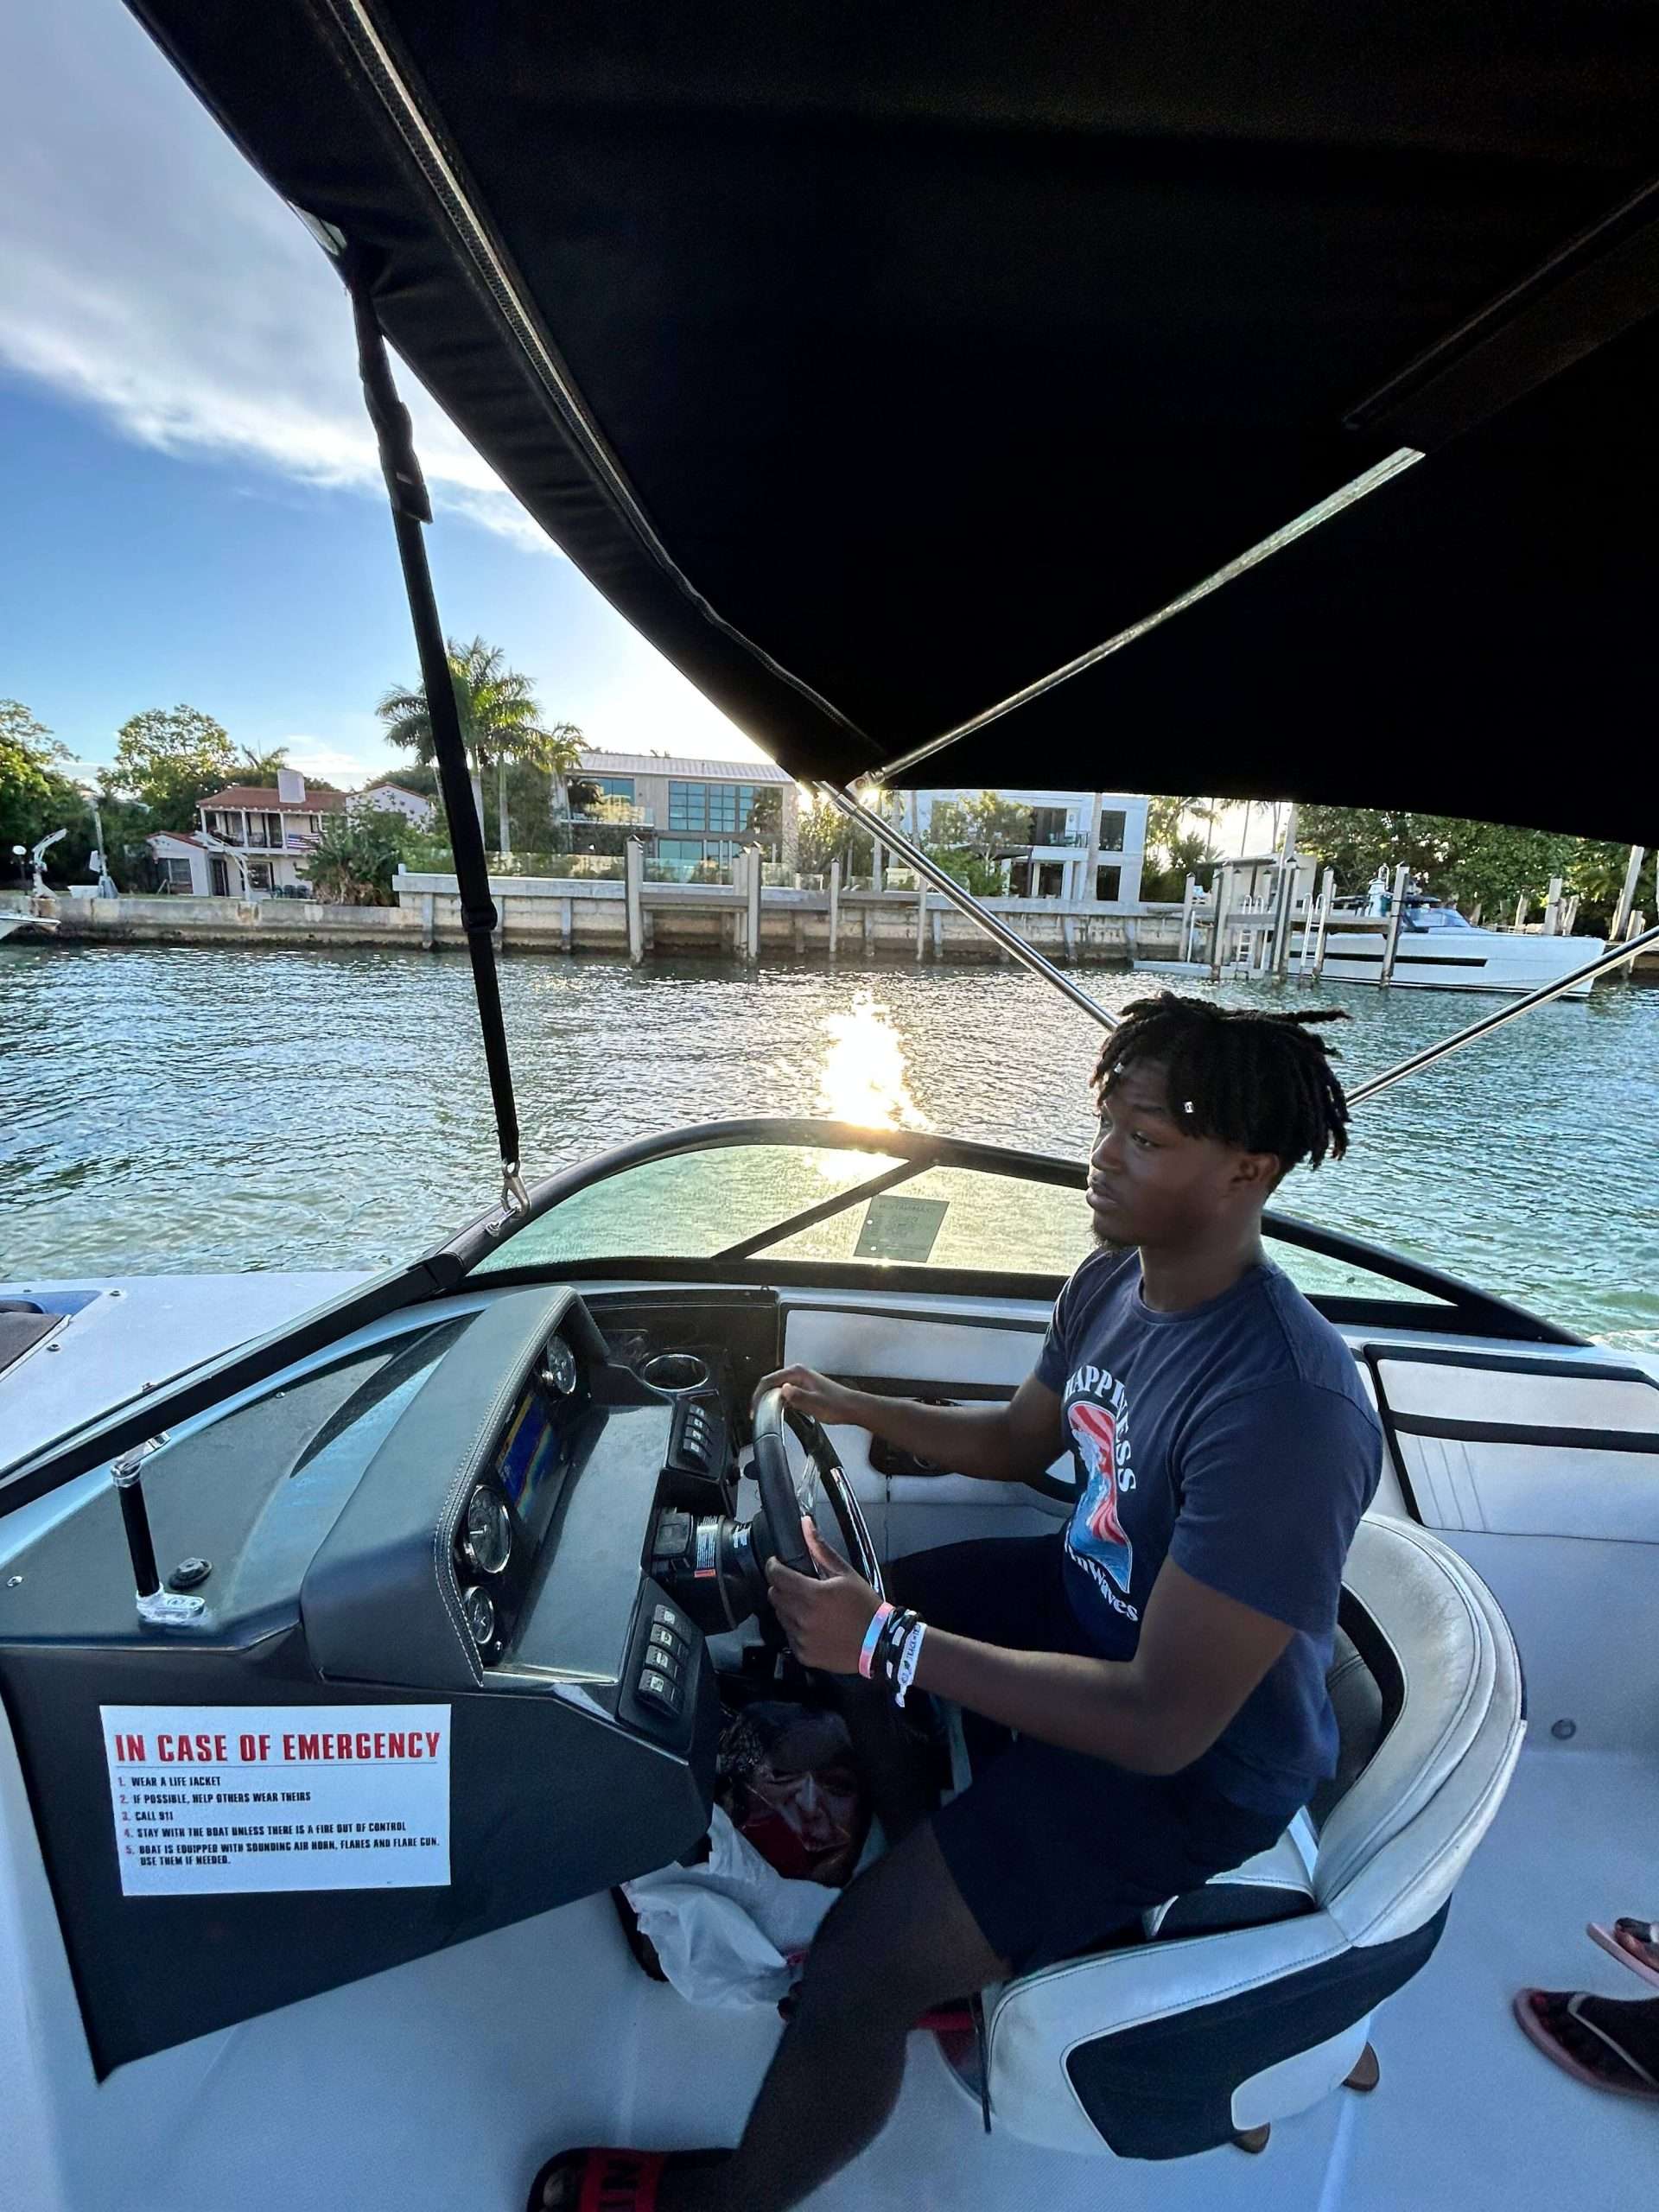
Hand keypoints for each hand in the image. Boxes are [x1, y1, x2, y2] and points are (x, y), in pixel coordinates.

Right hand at [752, 1363, 867, 1429]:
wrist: (851, 1408)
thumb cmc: (836, 1405)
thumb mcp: (815, 1403)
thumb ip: (798, 1396)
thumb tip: (783, 1390)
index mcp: (797, 1373)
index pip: (768, 1380)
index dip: (758, 1395)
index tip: (754, 1409)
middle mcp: (797, 1374)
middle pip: (770, 1384)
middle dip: (761, 1398)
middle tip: (756, 1414)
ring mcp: (799, 1381)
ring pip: (776, 1389)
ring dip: (769, 1401)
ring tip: (763, 1414)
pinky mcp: (802, 1389)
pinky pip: (784, 1394)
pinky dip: (778, 1402)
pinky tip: (778, 1412)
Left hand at [765, 1517, 880, 1673]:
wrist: (879, 1643)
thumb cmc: (864, 1606)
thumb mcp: (846, 1574)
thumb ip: (821, 1549)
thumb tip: (805, 1524)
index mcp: (812, 1595)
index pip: (776, 1576)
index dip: (774, 1566)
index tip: (778, 1563)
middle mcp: (802, 1618)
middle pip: (774, 1596)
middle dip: (781, 1586)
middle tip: (796, 1584)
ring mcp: (801, 1639)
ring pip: (780, 1616)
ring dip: (788, 1607)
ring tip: (808, 1606)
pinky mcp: (803, 1655)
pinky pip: (790, 1636)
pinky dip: (796, 1628)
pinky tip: (814, 1625)